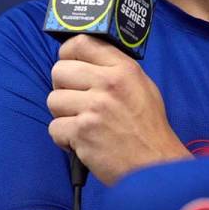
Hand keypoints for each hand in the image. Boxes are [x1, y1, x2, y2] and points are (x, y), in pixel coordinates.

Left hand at [46, 35, 190, 185]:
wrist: (155, 166)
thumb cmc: (149, 129)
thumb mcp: (142, 86)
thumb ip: (115, 69)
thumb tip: (84, 59)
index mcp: (123, 68)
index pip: (81, 43)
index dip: (68, 54)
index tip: (70, 65)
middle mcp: (108, 83)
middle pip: (59, 71)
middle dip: (63, 88)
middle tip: (77, 103)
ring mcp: (94, 107)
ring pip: (53, 100)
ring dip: (63, 115)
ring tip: (83, 125)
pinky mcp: (82, 132)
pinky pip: (54, 128)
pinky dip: (64, 139)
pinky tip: (82, 143)